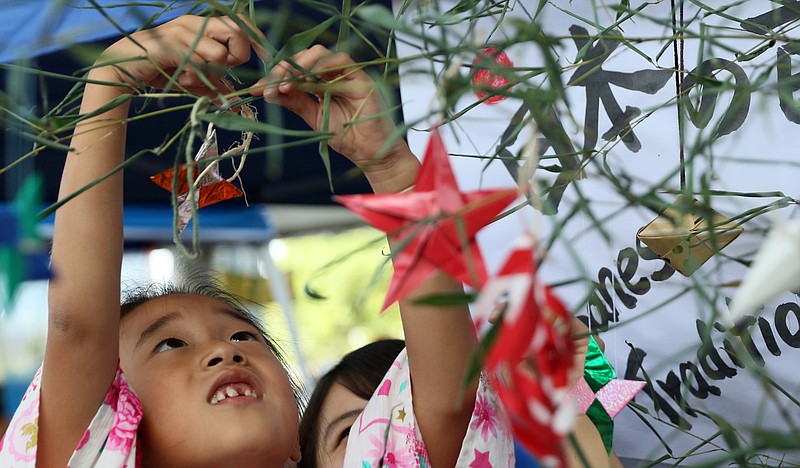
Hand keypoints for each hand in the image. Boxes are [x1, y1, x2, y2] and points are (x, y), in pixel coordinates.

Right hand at [93, 15, 263, 98]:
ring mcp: (182, 32)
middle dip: (238, 57)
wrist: (124, 67)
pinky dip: (196, 76)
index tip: (267, 57)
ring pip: (220, 54)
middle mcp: (195, 23)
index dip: (257, 39)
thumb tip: (230, 96)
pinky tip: (184, 78)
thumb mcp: (193, 78)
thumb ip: (212, 83)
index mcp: (203, 25)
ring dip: (211, 73)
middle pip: (237, 33)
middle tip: (222, 70)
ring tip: (193, 77)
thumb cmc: (161, 69)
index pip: (240, 23)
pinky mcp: (170, 45)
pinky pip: (198, 63)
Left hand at [251, 45, 413, 178]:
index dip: (276, 75)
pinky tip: (304, 80)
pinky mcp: (361, 79)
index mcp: (323, 82)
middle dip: (283, 69)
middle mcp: (335, 75)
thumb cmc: (348, 138)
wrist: (371, 155)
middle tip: (269, 86)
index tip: (258, 89)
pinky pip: (341, 61)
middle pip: (306, 57)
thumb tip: (269, 91)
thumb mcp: (314, 118)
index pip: (297, 69)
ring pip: (320, 55)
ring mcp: (348, 75)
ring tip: (284, 84)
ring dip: (298, 66)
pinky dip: (320, 66)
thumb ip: (295, 102)